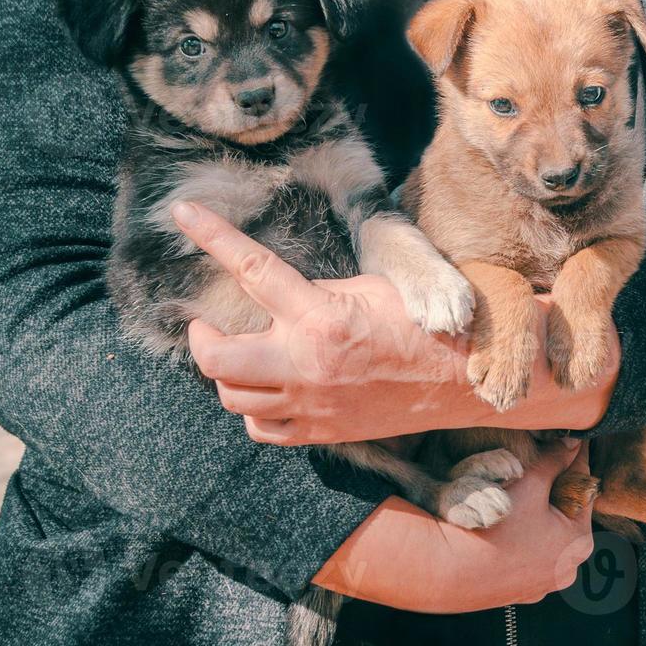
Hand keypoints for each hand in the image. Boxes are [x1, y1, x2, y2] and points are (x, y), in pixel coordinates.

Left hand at [172, 202, 617, 443]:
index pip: (250, 269)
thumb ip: (320, 291)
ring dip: (228, 374)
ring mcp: (312, 403)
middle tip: (209, 324)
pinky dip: (255, 410)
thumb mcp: (374, 288)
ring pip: (234, 397)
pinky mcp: (323, 431)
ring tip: (242, 355)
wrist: (464, 377)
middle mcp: (307, 363)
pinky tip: (267, 391)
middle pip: (215, 359)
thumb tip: (283, 293)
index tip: (181, 214)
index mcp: (321, 315)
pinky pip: (264, 428)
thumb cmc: (425, 324)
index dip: (211, 236)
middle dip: (202, 339)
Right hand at [313, 441, 595, 612]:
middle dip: (557, 492)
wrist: (449, 570)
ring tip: (521, 494)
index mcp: (579, 542)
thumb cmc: (497, 526)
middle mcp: (568, 569)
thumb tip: (573, 442)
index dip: (575, 465)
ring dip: (538, 518)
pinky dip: (522, 542)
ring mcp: (542, 585)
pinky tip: (506, 526)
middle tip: (545, 465)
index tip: (572, 446)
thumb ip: (554, 461)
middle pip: (567, 518)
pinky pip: (526, 559)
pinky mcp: (518, 593)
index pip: (585, 491)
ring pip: (546, 540)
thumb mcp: (530, 484)